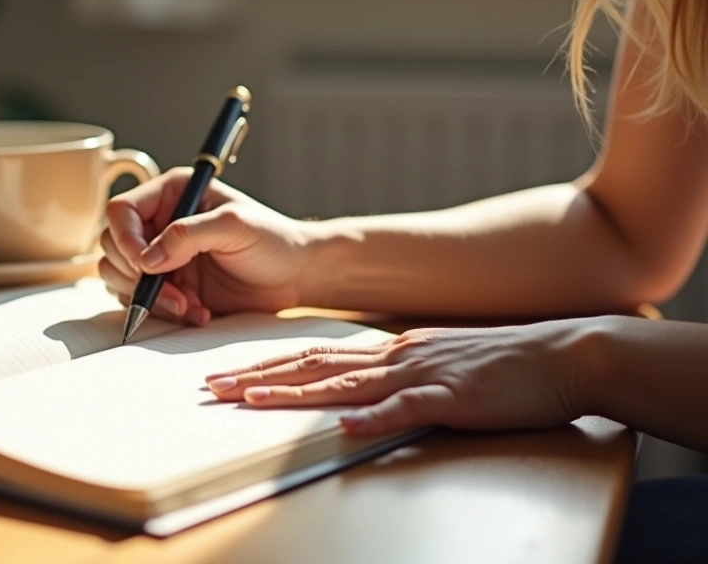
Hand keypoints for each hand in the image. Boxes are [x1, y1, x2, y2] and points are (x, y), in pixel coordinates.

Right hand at [100, 168, 309, 324]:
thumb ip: (187, 235)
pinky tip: (197, 311)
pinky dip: (164, 312)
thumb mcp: (234, 226)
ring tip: (189, 305)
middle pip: (113, 247)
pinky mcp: (168, 286)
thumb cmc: (273, 240)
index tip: (146, 264)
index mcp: (172, 195)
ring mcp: (161, 257)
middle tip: (174, 292)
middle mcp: (159, 223)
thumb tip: (147, 259)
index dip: (126, 239)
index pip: (121, 211)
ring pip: (120, 278)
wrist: (294, 275)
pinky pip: (143, 301)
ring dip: (150, 298)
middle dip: (138, 276)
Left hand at [204, 318, 604, 436]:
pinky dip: (375, 418)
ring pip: (346, 385)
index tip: (228, 375)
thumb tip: (357, 394)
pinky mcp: (453, 398)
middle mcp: (396, 356)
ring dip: (296, 395)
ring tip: (252, 401)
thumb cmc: (502, 365)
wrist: (563, 354)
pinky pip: (408, 410)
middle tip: (212, 386)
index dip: (268, 366)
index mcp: (391, 349)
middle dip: (260, 377)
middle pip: (314, 367)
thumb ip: (395, 377)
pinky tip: (345, 426)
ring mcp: (422, 374)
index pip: (315, 358)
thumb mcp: (437, 365)